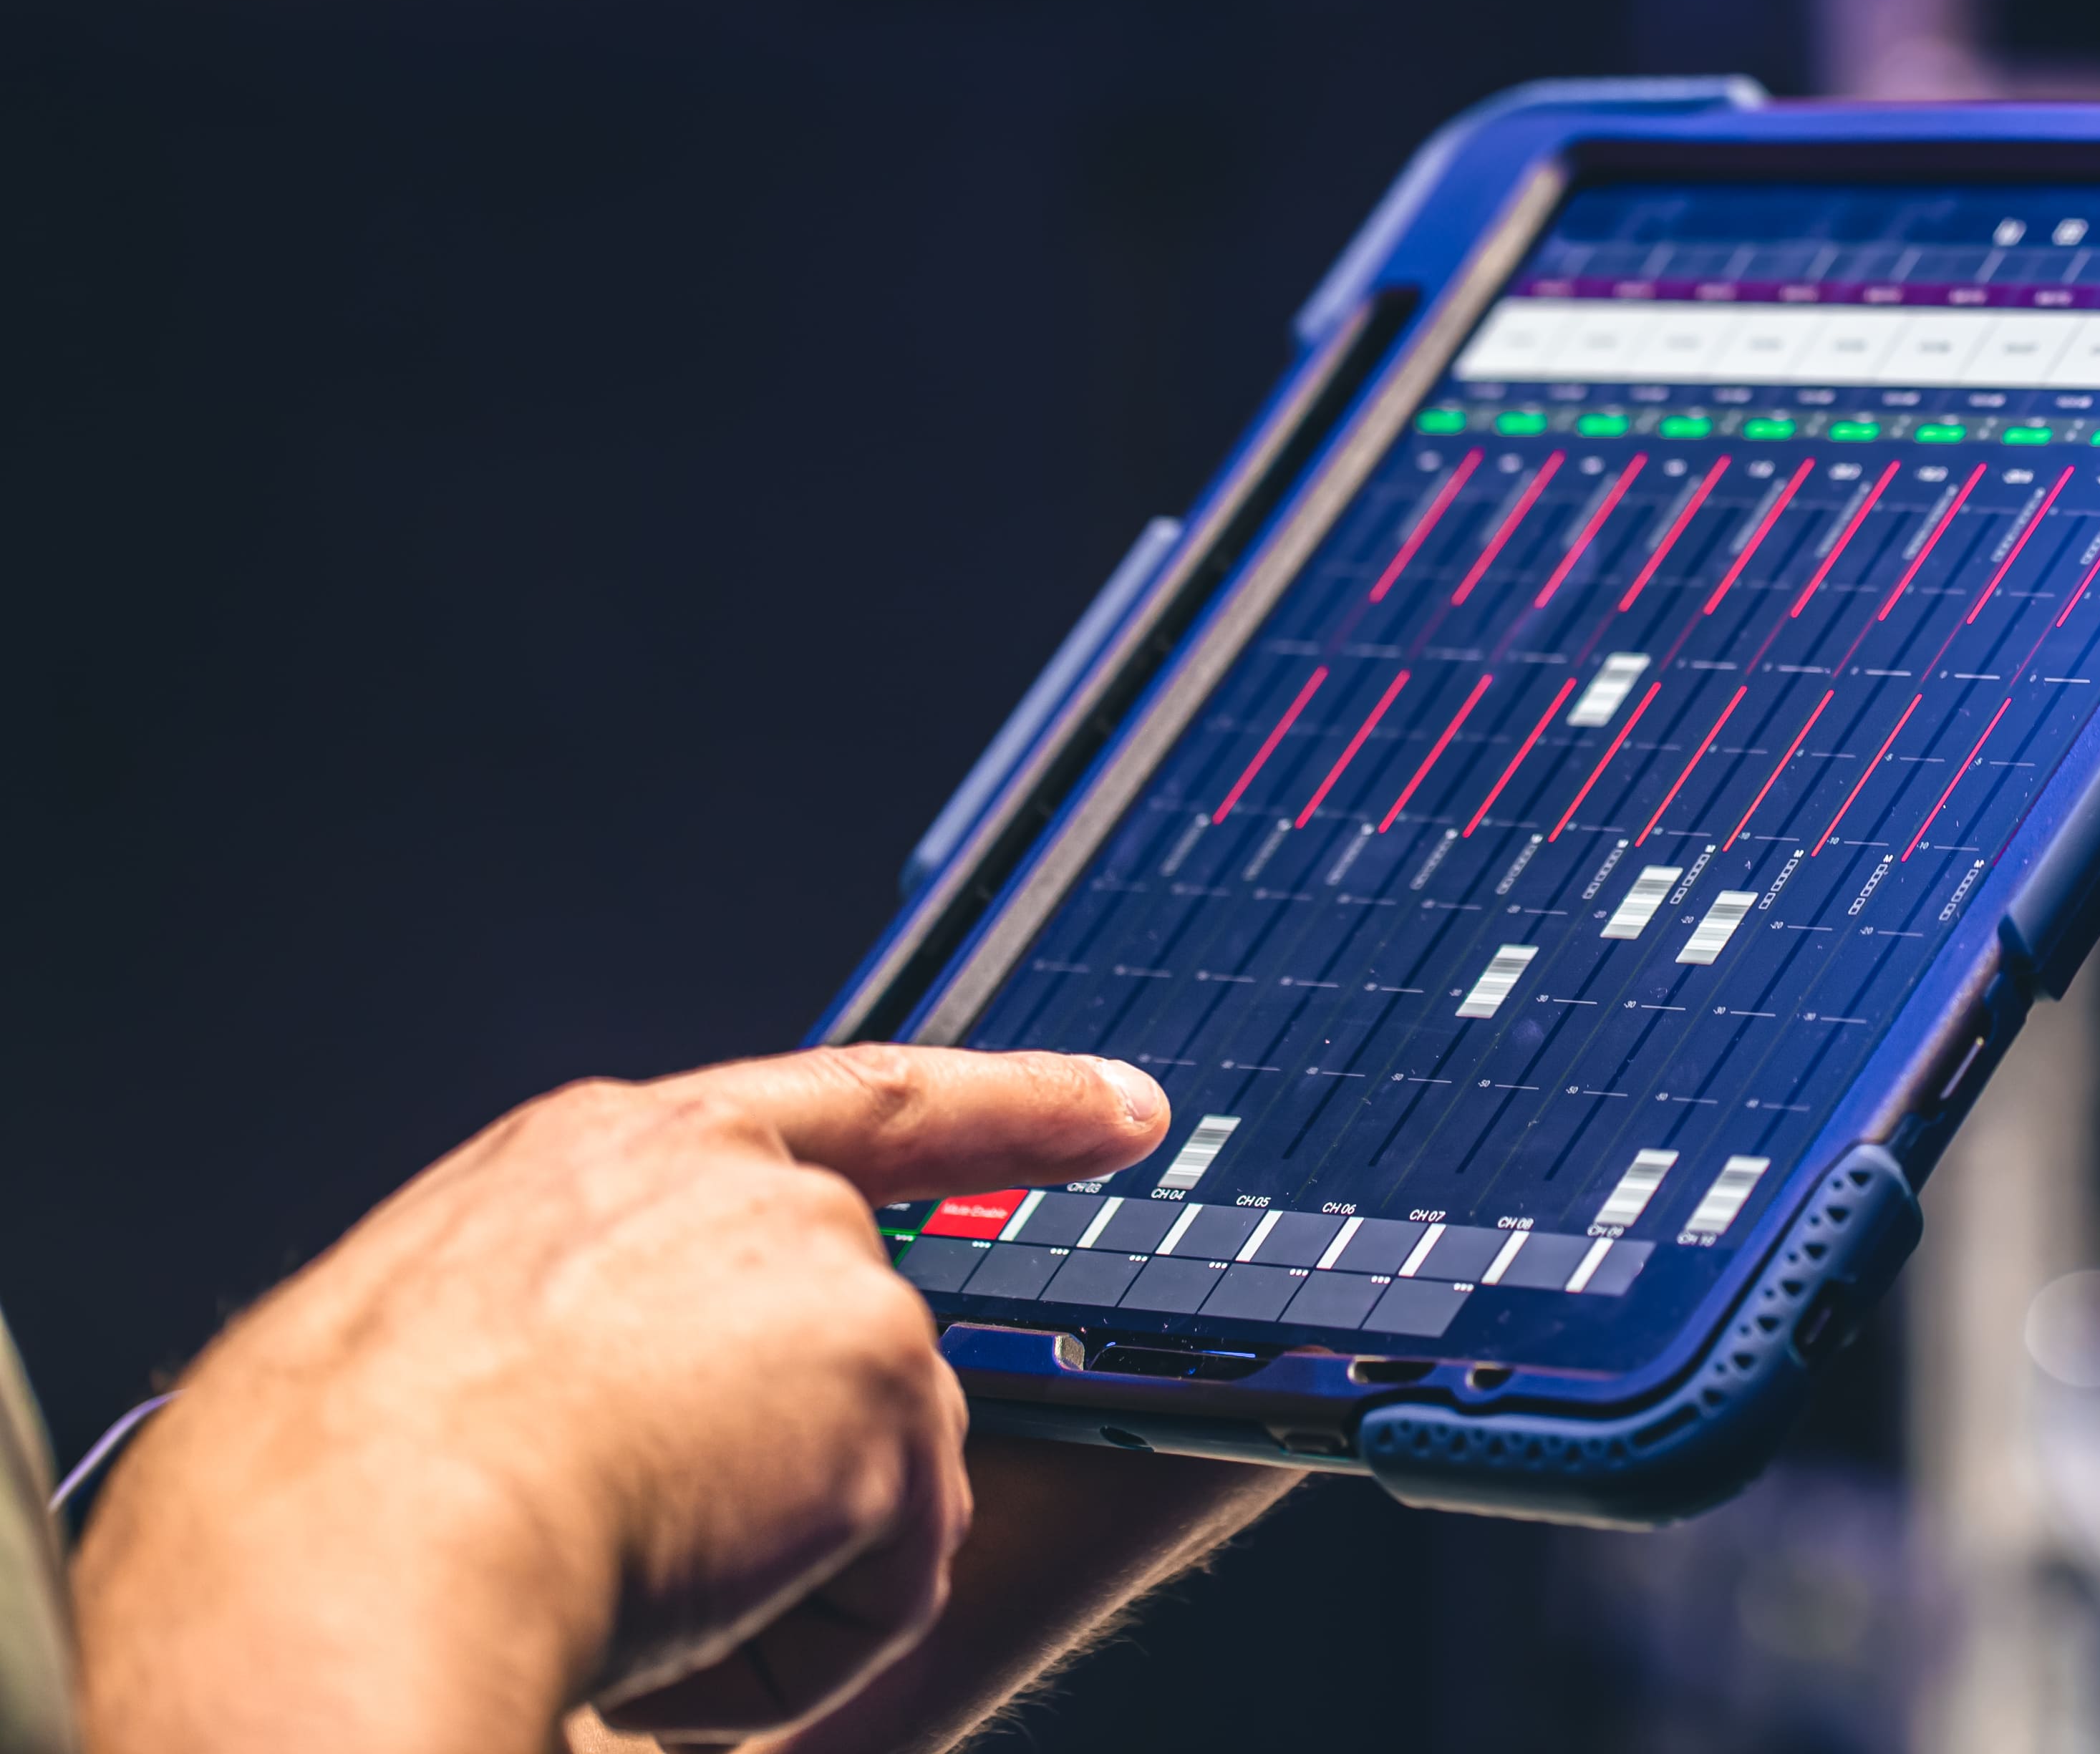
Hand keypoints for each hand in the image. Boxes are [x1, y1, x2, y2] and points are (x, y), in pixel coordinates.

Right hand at [73, 1045, 1171, 1752]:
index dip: (1005, 1109)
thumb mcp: (436, 1349)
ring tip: (600, 1586)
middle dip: (793, 1494)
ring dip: (760, 1584)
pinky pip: (887, 1583)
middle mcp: (736, 1180)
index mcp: (602, 1157)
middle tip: (629, 1556)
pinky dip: (797, 1648)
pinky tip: (669, 1630)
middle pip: (855, 1364)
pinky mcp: (881, 1385)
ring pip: (861, 1491)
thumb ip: (586, 1331)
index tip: (1126, 1111)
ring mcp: (823, 1270)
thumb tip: (657, 1426)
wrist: (334, 1547)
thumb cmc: (316, 1491)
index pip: (850, 1108)